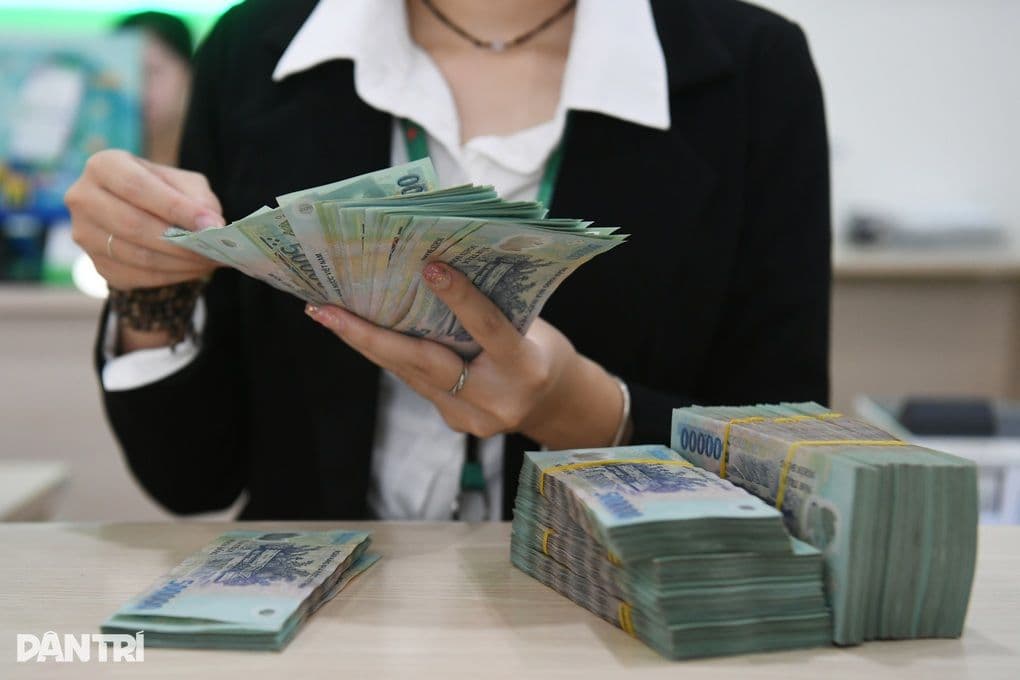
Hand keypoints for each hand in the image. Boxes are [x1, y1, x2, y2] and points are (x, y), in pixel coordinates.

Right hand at [66, 149, 223, 289]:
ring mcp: (85, 235)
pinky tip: (194, 269)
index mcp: (103, 166)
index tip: (211, 224)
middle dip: (179, 241)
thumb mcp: (184, 183)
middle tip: (215, 249)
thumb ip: (197, 198)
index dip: (175, 207)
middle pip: (132, 225)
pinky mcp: (97, 265)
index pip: (137, 187)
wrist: (142, 214)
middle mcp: (83, 198)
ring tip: (210, 260)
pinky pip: (138, 277)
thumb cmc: (165, 192)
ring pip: (136, 256)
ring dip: (180, 263)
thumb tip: (211, 225)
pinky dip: (172, 276)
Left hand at [305, 262, 624, 448]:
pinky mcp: (455, 421)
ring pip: (411, 374)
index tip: (429, 266)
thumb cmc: (544, 351)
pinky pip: (418, 381)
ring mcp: (472, 418)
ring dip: (368, 343)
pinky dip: (393, 355)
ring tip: (329, 313)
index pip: (488, 329)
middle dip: (369, 335)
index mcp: (526, 368)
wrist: (557, 406)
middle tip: (325, 310)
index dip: (460, 298)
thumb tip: (438, 271)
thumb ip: (493, 307)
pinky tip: (364, 333)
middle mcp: (496, 400)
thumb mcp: (534, 325)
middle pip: (424, 364)